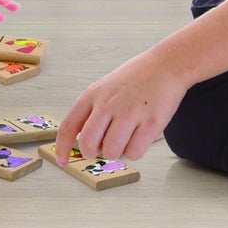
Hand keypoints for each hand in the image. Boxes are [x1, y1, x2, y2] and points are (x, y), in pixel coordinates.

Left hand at [54, 49, 183, 165]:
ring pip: (111, 152)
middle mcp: (108, 104)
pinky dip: (135, 150)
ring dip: (117, 151)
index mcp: (93, 95)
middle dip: (93, 152)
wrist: (165, 66)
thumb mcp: (104, 88)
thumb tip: (84, 142)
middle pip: (88, 144)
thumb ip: (91, 112)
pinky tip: (140, 134)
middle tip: (103, 145)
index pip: (69, 126)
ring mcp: (130, 113)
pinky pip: (134, 153)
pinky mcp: (151, 123)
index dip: (62, 147)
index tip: (62, 161)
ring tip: (126, 135)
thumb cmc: (134, 80)